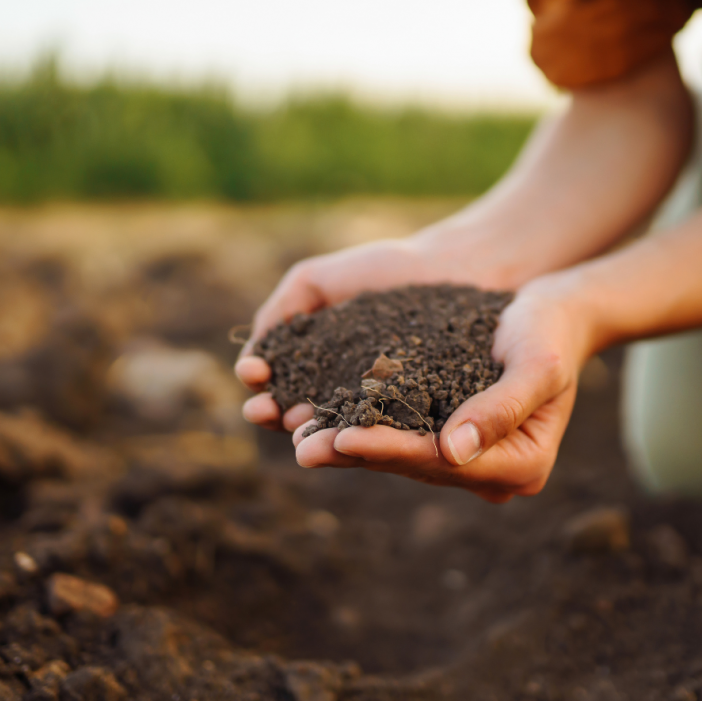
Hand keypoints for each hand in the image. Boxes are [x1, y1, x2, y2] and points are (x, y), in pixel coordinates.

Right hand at [236, 237, 482, 431]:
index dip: (260, 383)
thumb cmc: (383, 270)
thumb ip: (281, 310)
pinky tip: (344, 430)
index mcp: (315, 364)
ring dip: (310, 431)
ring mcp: (377, 407)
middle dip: (275, 413)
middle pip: (298, 411)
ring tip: (295, 427)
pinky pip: (383, 428)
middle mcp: (341, 391)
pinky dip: (361, 433)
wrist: (449, 267)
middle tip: (263, 410)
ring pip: (335, 427)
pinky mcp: (413, 415)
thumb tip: (252, 358)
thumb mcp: (316, 281)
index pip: (277, 382)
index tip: (253, 374)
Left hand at [290, 272, 589, 502]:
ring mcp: (471, 460)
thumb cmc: (550, 333)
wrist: (554, 316)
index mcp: (522, 466)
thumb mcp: (537, 364)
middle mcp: (494, 473)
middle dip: (357, 454)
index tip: (343, 437)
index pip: (443, 462)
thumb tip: (453, 451)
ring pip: (401, 457)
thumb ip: (502, 407)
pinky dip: (363, 428)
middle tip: (302, 447)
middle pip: (416, 466)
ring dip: (350, 447)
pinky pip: (400, 438)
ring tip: (299, 437)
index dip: (391, 450)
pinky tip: (321, 420)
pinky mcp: (449, 439)